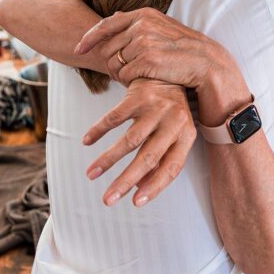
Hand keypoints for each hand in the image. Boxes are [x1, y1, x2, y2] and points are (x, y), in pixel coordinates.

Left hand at [75, 7, 231, 90]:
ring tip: (137, 76)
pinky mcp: (147, 60)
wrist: (207, 64)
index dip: (89, 38)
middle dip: (111, 63)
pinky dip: (130, 82)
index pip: (106, 24)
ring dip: (121, 74)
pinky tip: (143, 80)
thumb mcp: (161, 28)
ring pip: (115, 63)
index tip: (78, 49)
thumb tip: (111, 17)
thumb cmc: (184, 50)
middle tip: (125, 73)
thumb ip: (137, 23)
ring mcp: (144, 42)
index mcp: (144, 14)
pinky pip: (125, 75)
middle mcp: (142, 25)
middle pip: (108, 48)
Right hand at [82, 78, 196, 207]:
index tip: (135, 203)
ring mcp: (155, 107)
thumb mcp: (174, 132)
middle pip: (148, 157)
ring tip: (91, 174)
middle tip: (108, 199)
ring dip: (108, 160)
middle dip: (126, 181)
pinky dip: (98, 130)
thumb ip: (161, 159)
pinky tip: (87, 142)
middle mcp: (173, 122)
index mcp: (186, 135)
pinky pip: (114, 117)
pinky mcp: (137, 95)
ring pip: (129, 140)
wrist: (168, 70)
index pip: (172, 168)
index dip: (154, 187)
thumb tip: (141, 188)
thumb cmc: (171, 109)